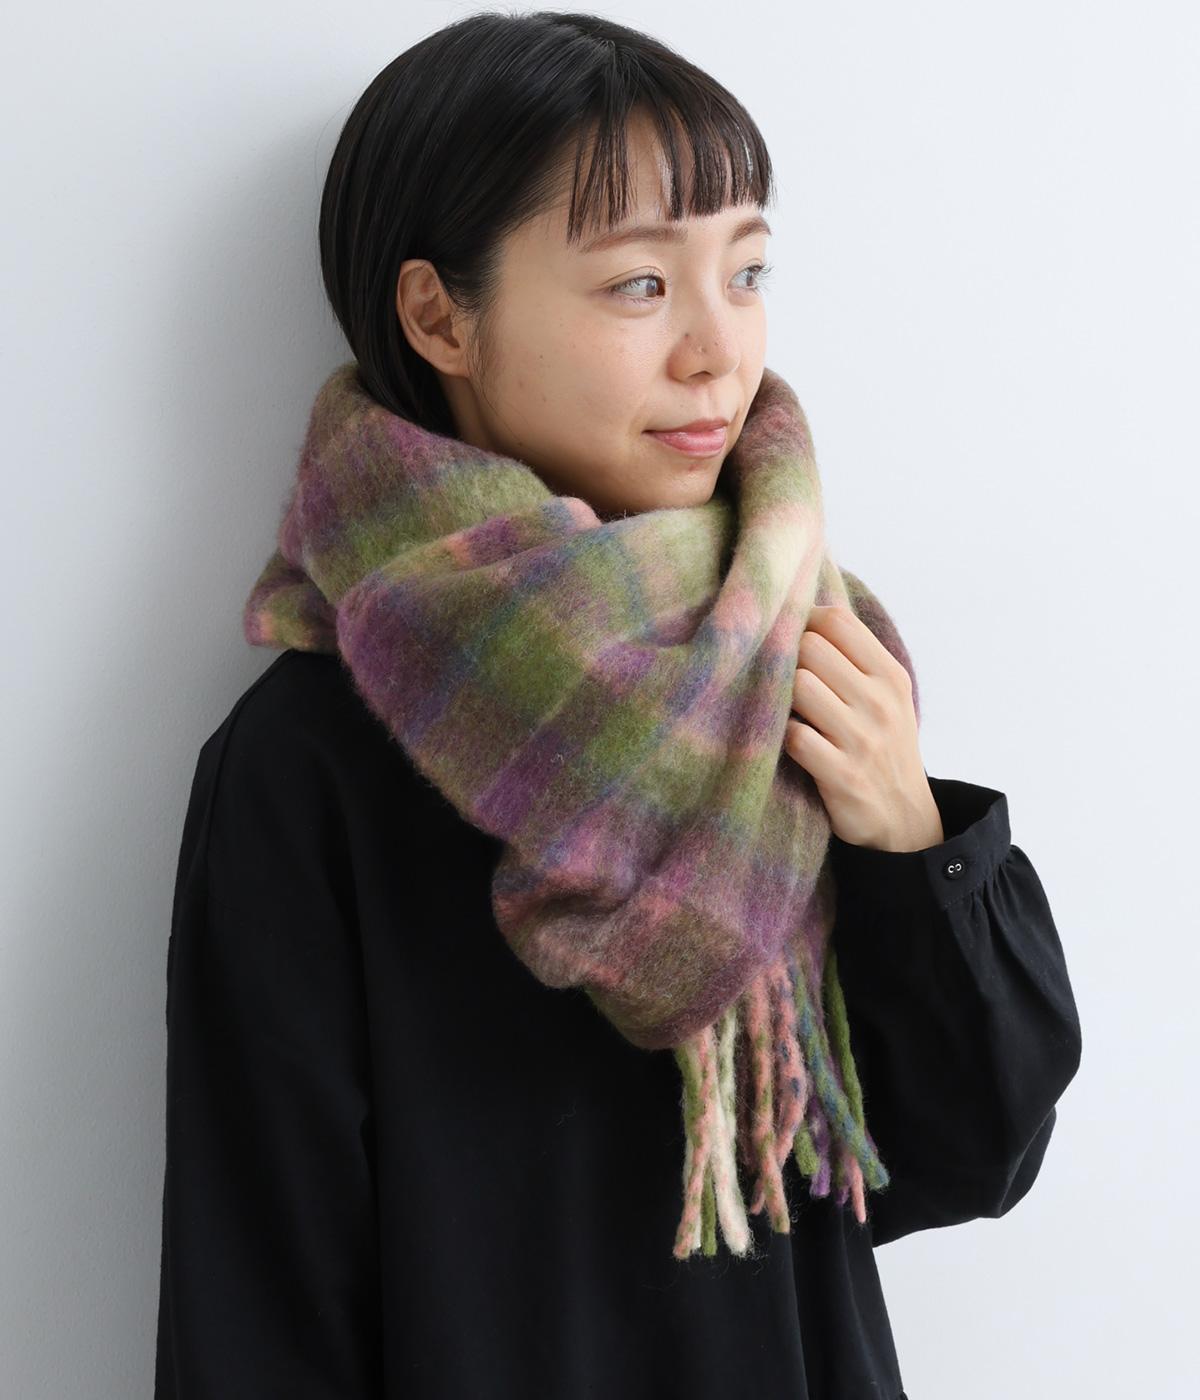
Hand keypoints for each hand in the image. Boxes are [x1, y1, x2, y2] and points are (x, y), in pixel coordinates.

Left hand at [783, 605, 943, 851]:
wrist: (904, 818)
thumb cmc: (882, 745)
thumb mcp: (885, 696)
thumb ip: (853, 657)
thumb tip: (805, 611)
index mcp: (889, 676)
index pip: (837, 621)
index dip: (804, 624)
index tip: (792, 643)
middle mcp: (879, 702)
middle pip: (810, 648)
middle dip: (788, 660)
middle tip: (784, 681)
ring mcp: (861, 739)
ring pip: (799, 686)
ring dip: (781, 697)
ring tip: (785, 710)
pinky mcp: (841, 775)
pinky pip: (793, 736)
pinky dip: (782, 735)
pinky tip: (789, 741)